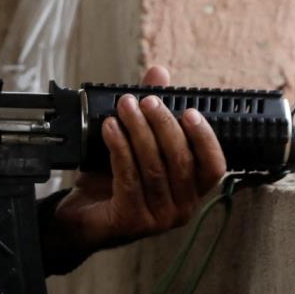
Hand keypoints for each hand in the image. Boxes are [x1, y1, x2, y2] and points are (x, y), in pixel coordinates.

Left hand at [54, 66, 226, 252]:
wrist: (80, 219)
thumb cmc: (113, 184)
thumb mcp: (135, 146)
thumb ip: (151, 112)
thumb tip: (158, 72)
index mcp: (191, 192)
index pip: (214, 166)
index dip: (205, 138)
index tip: (189, 111)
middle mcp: (181, 209)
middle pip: (180, 161)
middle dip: (162, 124)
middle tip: (143, 101)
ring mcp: (158, 219)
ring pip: (154, 167)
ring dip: (138, 131)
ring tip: (124, 108)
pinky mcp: (132, 221)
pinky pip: (129, 177)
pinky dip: (120, 148)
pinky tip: (110, 129)